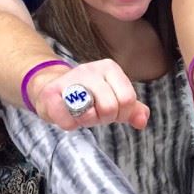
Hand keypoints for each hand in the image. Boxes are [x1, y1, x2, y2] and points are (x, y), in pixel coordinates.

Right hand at [30, 60, 149, 130]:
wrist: (52, 89)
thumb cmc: (88, 95)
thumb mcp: (114, 98)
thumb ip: (132, 109)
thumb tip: (142, 121)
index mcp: (109, 68)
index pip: (128, 98)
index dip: (122, 113)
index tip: (112, 111)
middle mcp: (90, 69)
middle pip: (110, 108)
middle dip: (104, 118)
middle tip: (95, 113)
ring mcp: (69, 80)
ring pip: (89, 114)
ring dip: (87, 121)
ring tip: (81, 113)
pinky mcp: (51, 94)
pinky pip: (68, 122)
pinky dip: (70, 125)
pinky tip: (67, 114)